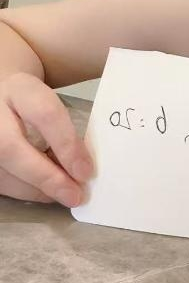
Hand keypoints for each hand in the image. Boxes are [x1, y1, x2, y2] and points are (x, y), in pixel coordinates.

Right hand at [0, 72, 92, 205]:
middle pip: (10, 148)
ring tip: (65, 194)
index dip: (67, 145)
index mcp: (19, 88)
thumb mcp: (51, 97)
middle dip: (45, 176)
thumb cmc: (31, 99)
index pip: (45, 114)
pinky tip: (45, 192)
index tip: (86, 171)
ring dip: (35, 190)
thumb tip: (86, 163)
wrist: (1, 93)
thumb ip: (68, 125)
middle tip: (74, 194)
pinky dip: (24, 192)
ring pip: (2, 172)